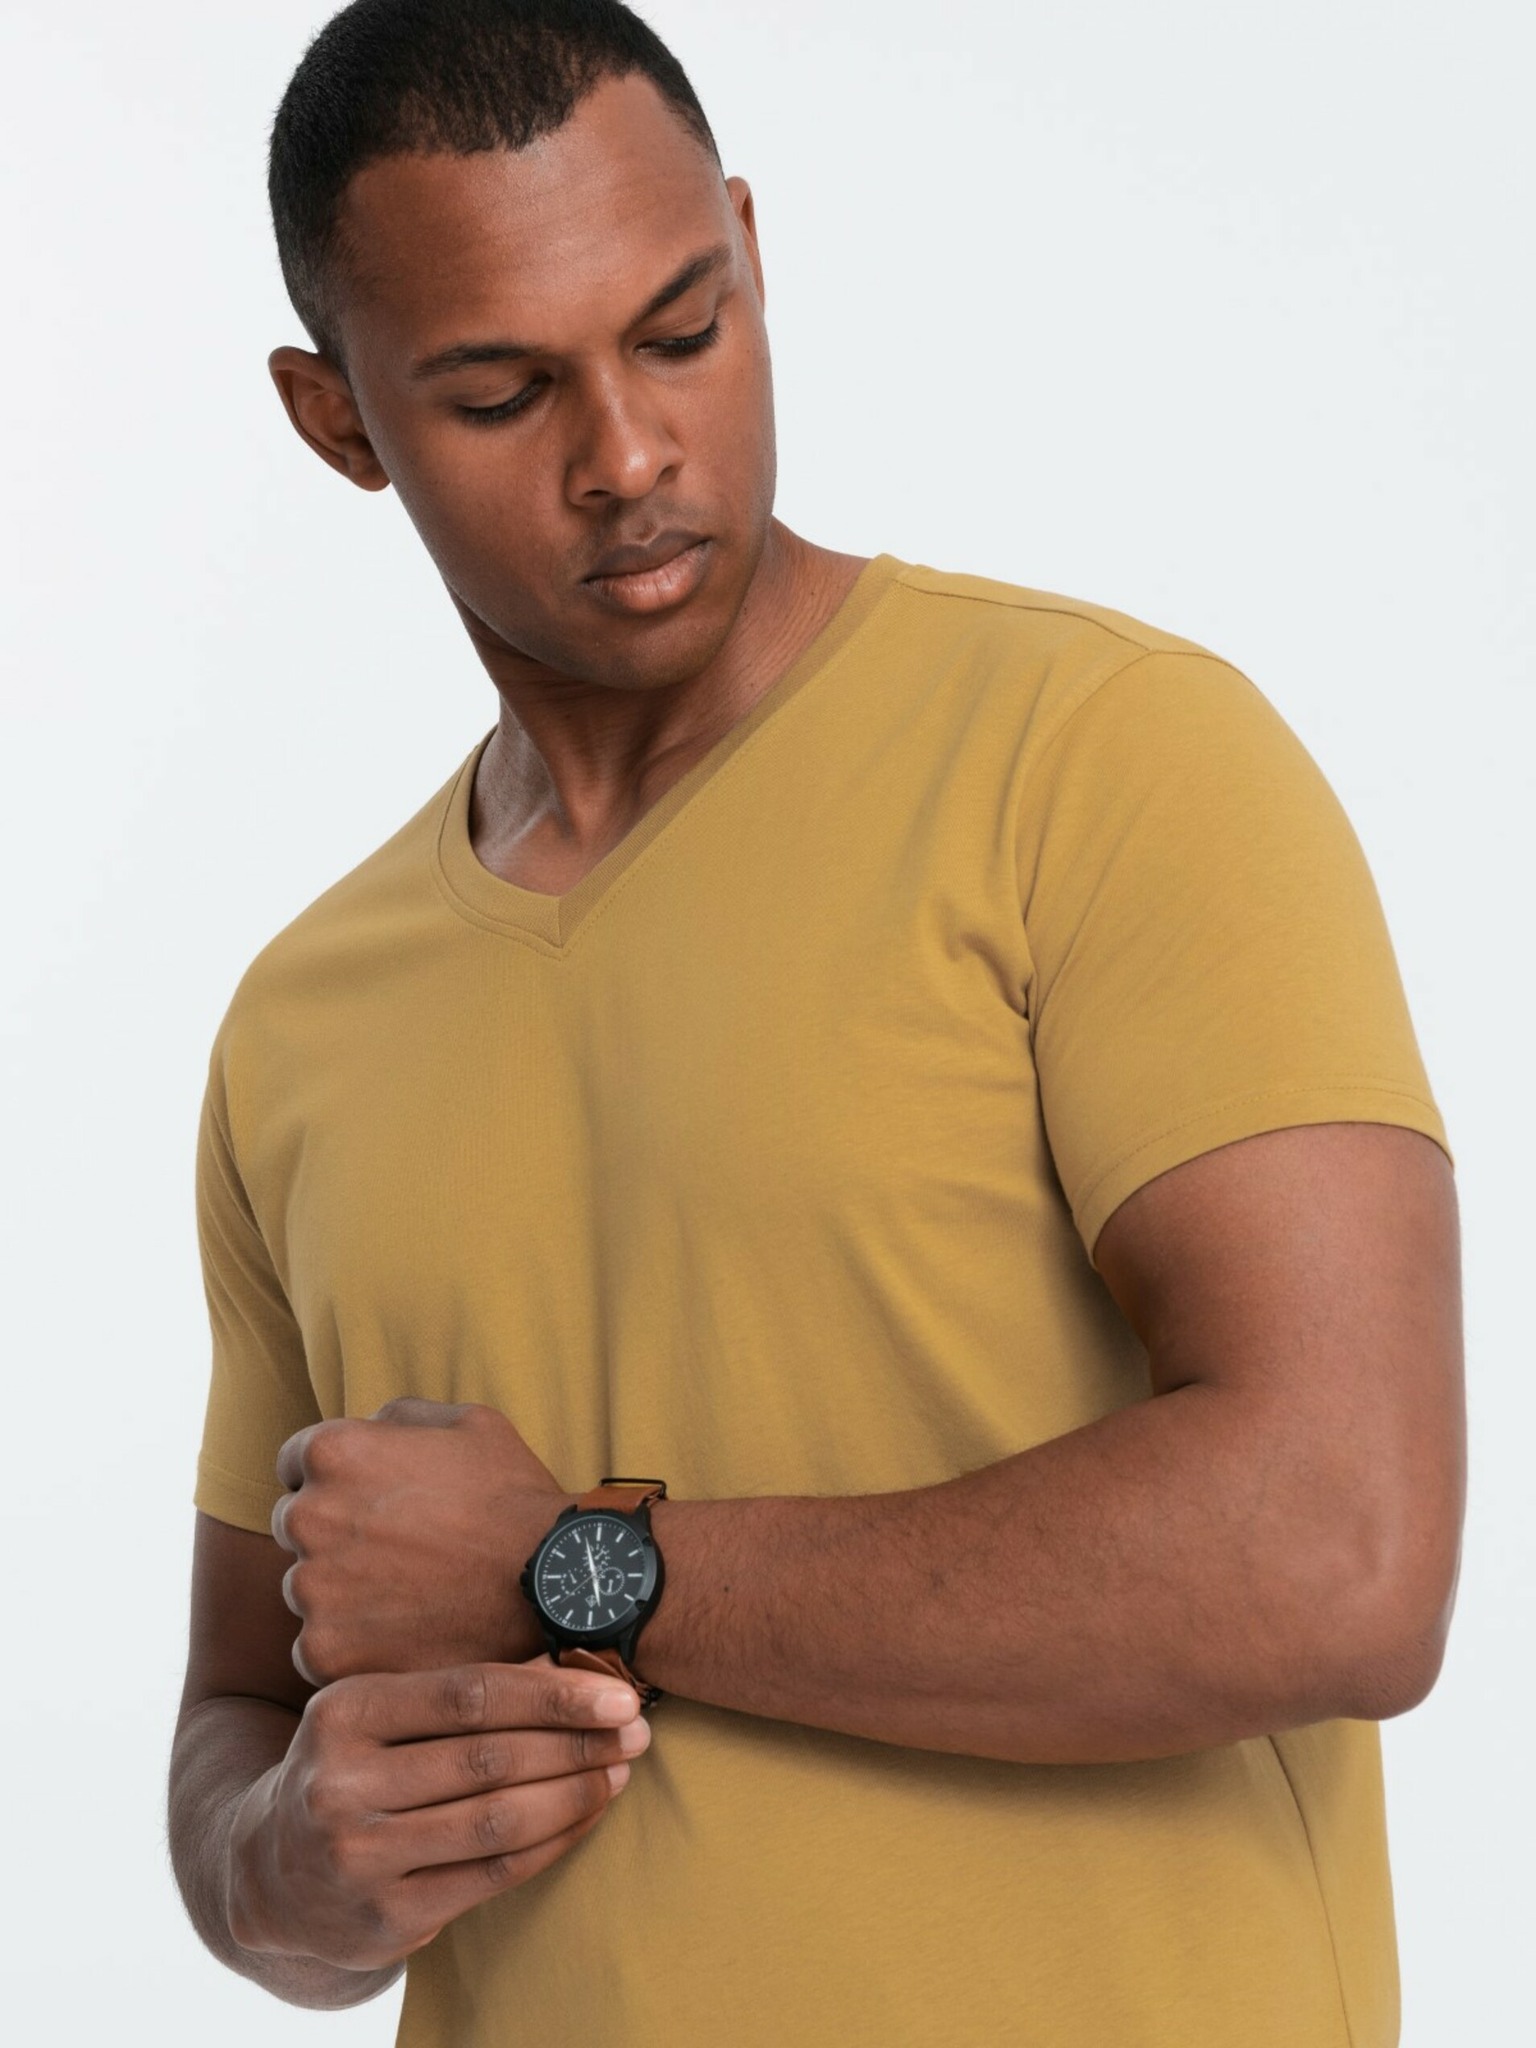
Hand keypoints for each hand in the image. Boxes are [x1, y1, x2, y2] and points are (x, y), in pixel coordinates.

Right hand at [225, 1659, 650, 1971]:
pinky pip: (493, 1875)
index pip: (466, 1695)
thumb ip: (462, 1690)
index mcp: (342, 1713)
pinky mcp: (385, 1917)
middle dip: (577, 1742)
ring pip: (497, 1821)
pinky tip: (586, 1815)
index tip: (617, 1692)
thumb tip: (570, 1662)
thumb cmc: (350, 1767)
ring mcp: (360, 1858)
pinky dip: (553, 1841)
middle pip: (489, 1759)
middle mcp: (340, 1786)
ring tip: (619, 1769)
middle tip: (635, 1729)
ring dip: (574, 1793)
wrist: (268, 1871)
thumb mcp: (379, 1712)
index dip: (551, 1694)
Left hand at [272, 1399, 576, 1684]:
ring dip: (342, 1590)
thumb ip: (398, 1417)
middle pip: (297, 1525)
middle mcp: (309, 1516)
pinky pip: (317, 1646)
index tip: (373, 1501)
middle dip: (336, 1533)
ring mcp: (312, 1588)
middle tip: (399, 1550)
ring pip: (308, 1587)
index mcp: (334, 1452)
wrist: (550, 1583)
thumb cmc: (513, 1498)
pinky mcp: (324, 1650)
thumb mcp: (468, 1422)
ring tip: (409, 1594)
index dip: (337, 1480)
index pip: (295, 1462)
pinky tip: (404, 1634)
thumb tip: (367, 1426)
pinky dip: (353, 1644)